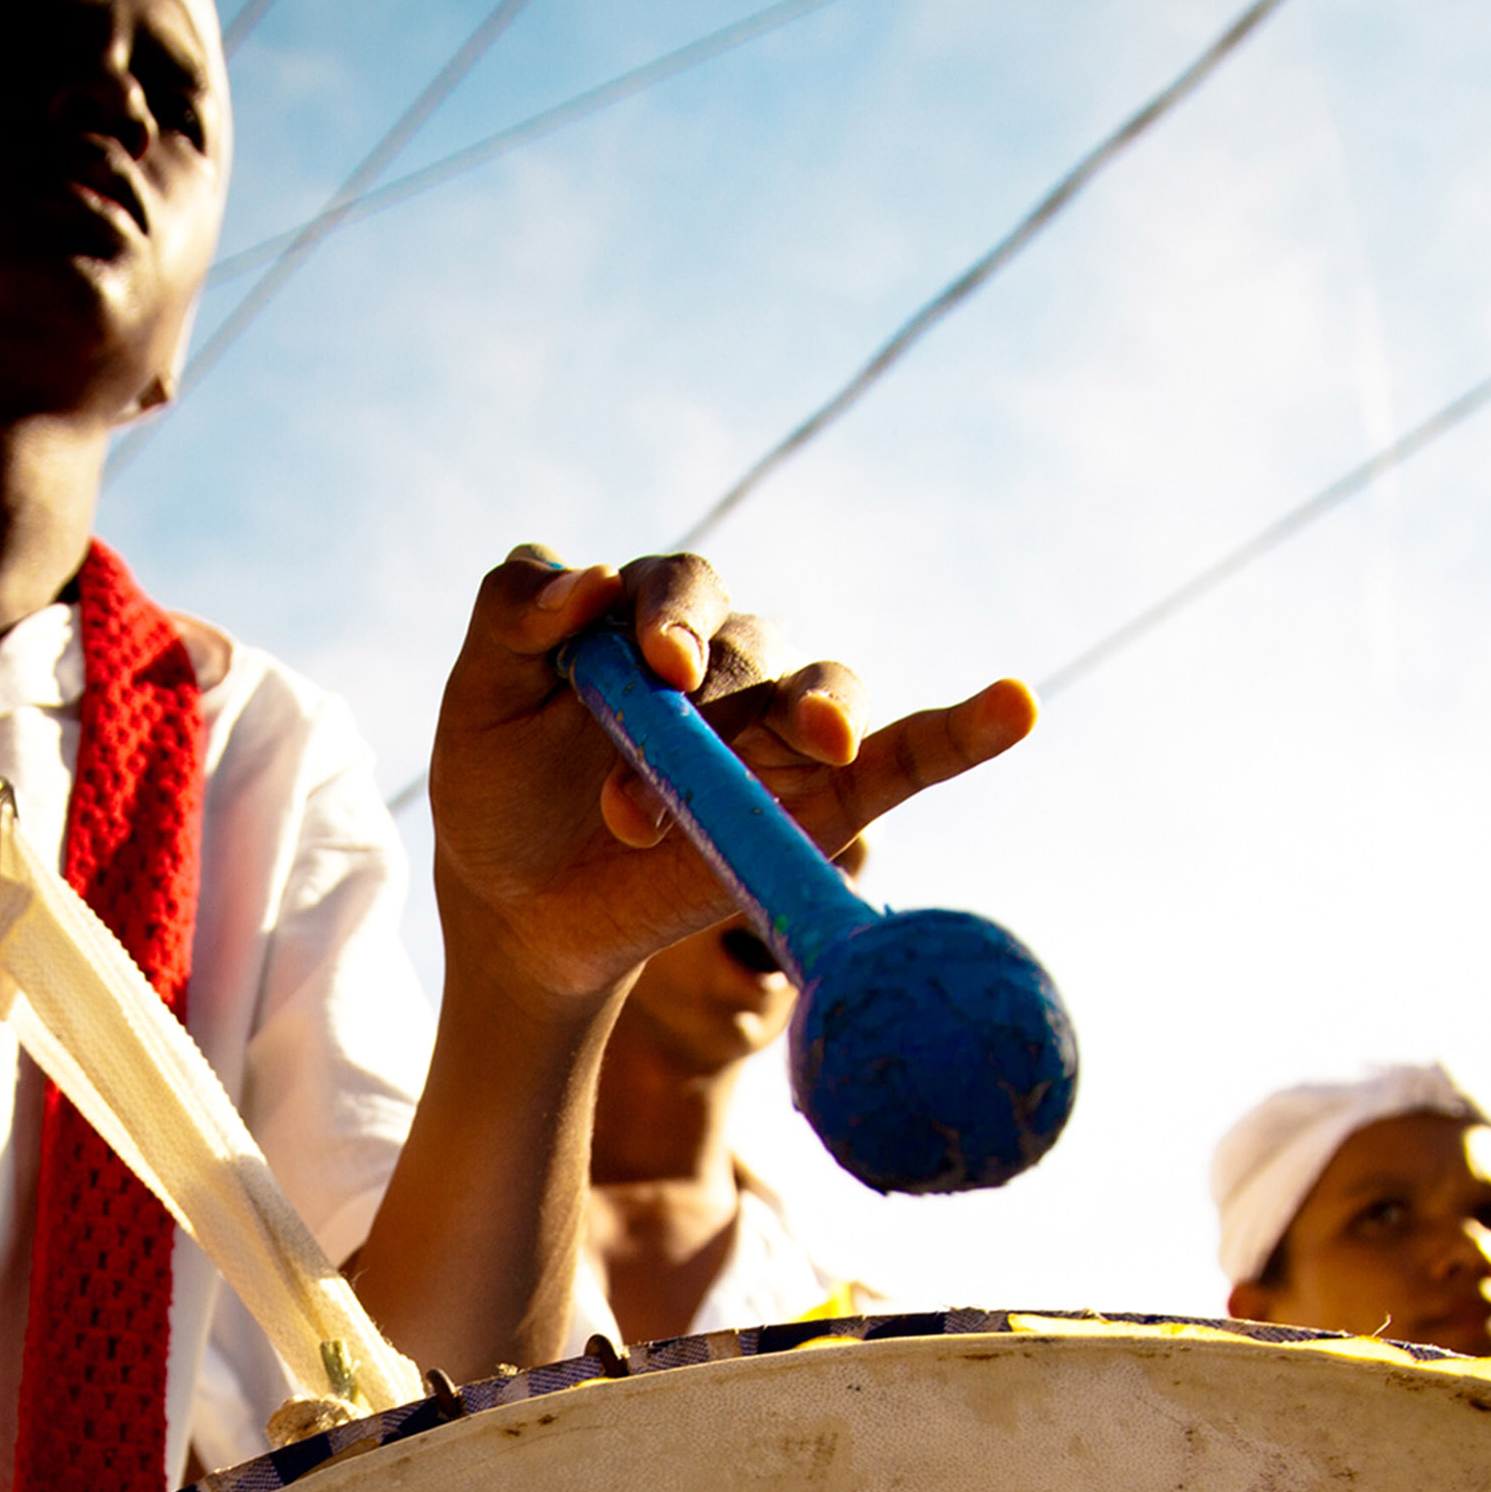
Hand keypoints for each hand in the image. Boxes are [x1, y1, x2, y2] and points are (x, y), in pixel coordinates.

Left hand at [422, 548, 1033, 1005]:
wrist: (522, 913)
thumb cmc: (499, 795)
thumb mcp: (475, 704)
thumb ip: (512, 623)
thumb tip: (588, 578)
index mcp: (645, 618)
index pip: (681, 585)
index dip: (674, 617)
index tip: (656, 672)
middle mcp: (725, 661)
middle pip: (748, 648)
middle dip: (699, 721)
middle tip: (626, 813)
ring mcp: (778, 731)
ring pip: (822, 693)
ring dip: (812, 720)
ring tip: (812, 750)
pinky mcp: (821, 801)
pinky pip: (909, 757)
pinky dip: (965, 732)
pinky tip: (1015, 704)